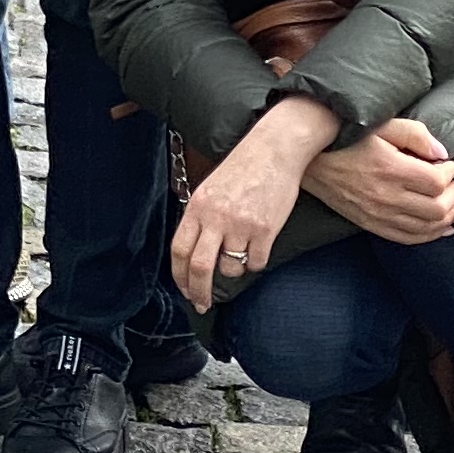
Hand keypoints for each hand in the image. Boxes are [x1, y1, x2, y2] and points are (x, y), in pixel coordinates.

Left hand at [171, 94, 334, 306]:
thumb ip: (201, 217)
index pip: (179, 249)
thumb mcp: (210, 188)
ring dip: (234, 269)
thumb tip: (193, 252)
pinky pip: (256, 263)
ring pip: (231, 268)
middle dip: (198, 292)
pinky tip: (258, 248)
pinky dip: (255, 262)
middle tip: (202, 303)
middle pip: (200, 267)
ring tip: (240, 254)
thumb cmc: (243, 167)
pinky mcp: (265, 230)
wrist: (274, 149)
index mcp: (198, 206)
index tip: (185, 289)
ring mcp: (241, 225)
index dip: (179, 275)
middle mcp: (216, 217)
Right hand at [300, 115, 453, 245]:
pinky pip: (407, 238)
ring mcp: (378, 214)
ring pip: (426, 227)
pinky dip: (430, 236)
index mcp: (390, 169)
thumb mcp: (380, 124)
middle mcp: (386, 196)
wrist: (309, 159)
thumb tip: (442, 152)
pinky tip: (445, 228)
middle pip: (436, 208)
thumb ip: (415, 134)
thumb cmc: (346, 136)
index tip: (453, 165)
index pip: (436, 181)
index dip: (452, 174)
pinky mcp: (371, 223)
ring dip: (451, 218)